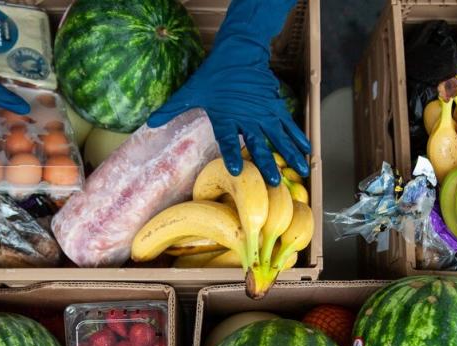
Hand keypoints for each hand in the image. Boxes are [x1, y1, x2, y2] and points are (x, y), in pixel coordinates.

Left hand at [147, 0, 309, 186]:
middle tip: (273, 182)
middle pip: (259, 144)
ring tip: (301, 171)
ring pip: (279, 137)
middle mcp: (248, 117)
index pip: (229, 139)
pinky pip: (288, 125)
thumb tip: (150, 122)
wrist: (240, 51)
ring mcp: (265, 112)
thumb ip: (172, 108)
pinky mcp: (275, 107)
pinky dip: (298, 137)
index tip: (237, 171)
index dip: (233, 155)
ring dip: (290, 155)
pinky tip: (307, 150)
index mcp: (227, 115)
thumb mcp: (191, 90)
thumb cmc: (214, 73)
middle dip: (267, 164)